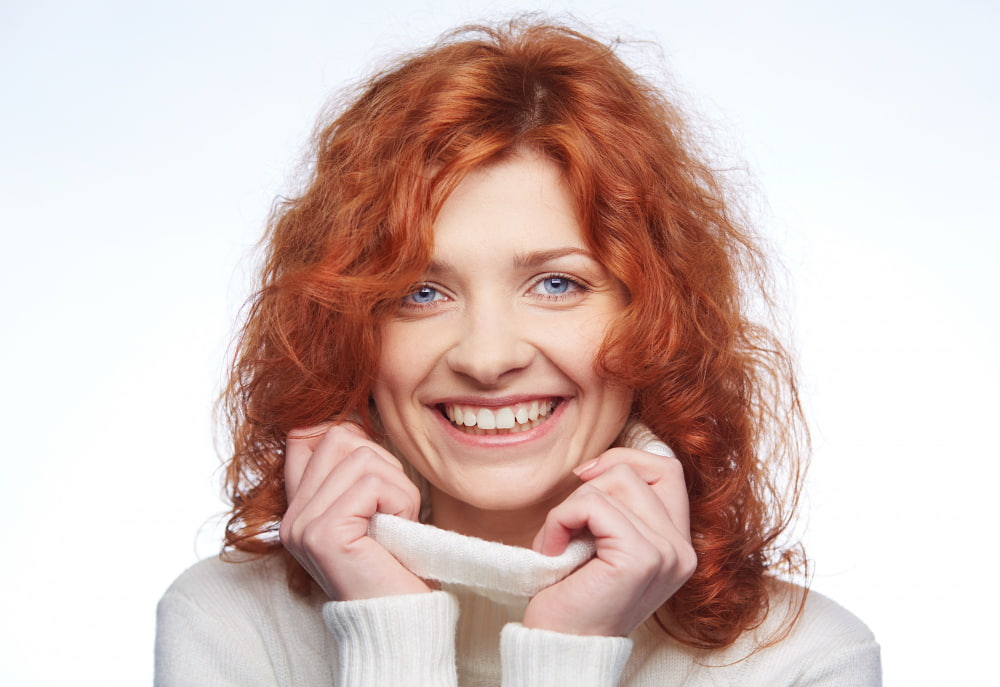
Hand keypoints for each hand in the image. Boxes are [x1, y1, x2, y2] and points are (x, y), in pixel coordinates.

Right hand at [279, 422, 429, 599]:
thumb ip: (355, 470)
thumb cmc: (397, 562)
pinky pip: (374, 484)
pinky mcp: (323, 533)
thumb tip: (351, 421)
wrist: (402, 617)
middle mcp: (293, 515)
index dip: (348, 433)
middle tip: (392, 510)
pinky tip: (395, 534)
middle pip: (340, 436)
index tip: (376, 472)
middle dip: (383, 465)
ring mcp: (302, 524)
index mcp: (301, 506)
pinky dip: (401, 504)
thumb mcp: (373, 507)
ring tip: (394, 526)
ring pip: (362, 456)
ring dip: (398, 488)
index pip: (306, 433)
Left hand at [522, 447, 695, 636]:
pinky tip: (552, 551)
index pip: (667, 468)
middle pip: (634, 472)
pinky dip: (560, 519)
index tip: (585, 479)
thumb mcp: (603, 541)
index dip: (624, 460)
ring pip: (611, 484)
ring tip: (558, 544)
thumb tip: (599, 465)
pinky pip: (592, 504)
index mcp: (677, 543)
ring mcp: (666, 553)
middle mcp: (681, 549)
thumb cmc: (574, 595)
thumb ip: (618, 506)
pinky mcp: (640, 558)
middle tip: (566, 526)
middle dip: (589, 488)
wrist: (562, 646)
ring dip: (570, 508)